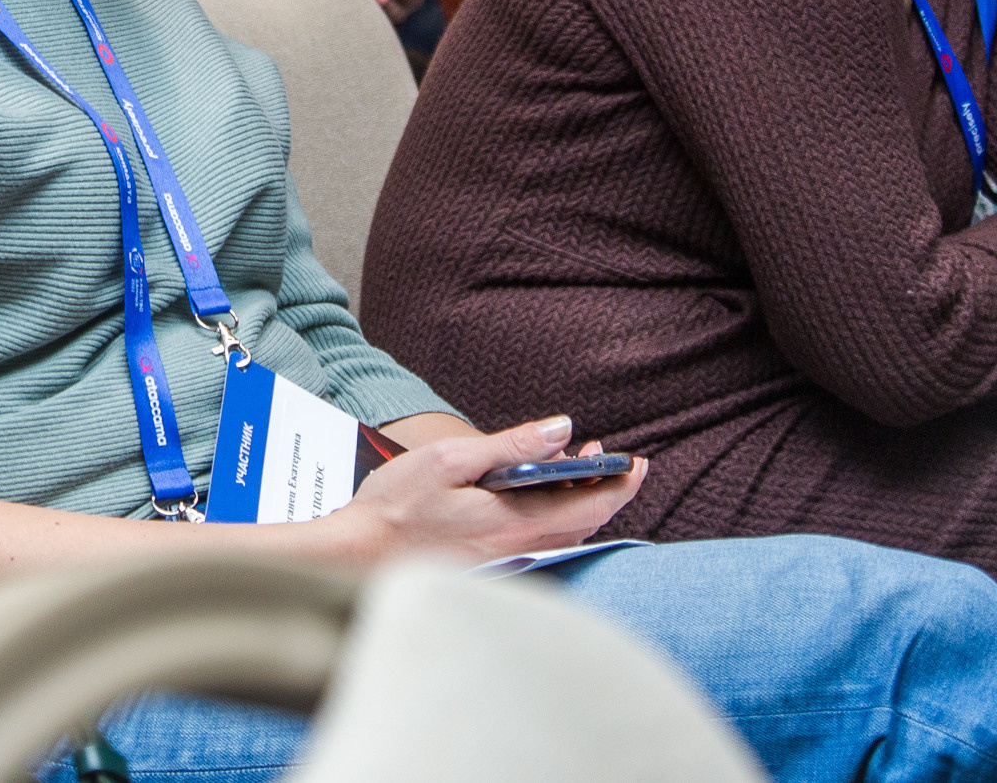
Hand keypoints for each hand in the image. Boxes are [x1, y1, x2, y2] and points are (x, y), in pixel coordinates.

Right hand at [323, 415, 644, 564]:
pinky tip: (538, 495)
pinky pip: (543, 542)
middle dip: (603, 488)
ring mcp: (507, 562)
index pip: (591, 506)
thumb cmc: (396, 506)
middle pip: (584, 522)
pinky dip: (554, 516)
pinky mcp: (493, 567)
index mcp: (514, 522)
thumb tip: (562, 430)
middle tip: (603, 454)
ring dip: (579, 501)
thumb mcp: (450, 460)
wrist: (358, 556)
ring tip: (573, 466)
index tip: (638, 462)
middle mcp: (520, 550)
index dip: (621, 484)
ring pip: (565, 533)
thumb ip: (510, 446)